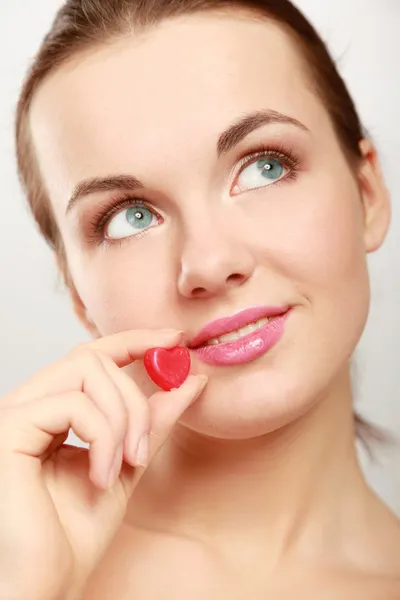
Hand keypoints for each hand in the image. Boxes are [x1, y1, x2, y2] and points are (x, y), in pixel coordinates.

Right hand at [0, 329, 206, 599]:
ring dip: (123, 418)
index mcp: (50, 412)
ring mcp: (15, 414)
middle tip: (142, 450)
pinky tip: (100, 476)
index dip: (134, 339)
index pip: (91, 355)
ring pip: (86, 370)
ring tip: (123, 466)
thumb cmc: (73, 536)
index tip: (174, 338)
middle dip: (134, 396)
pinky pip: (73, 403)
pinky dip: (102, 436)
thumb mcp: (125, 465)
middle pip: (92, 358)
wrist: (42, 587)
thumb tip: (190, 380)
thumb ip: (152, 422)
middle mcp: (29, 405)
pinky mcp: (9, 429)